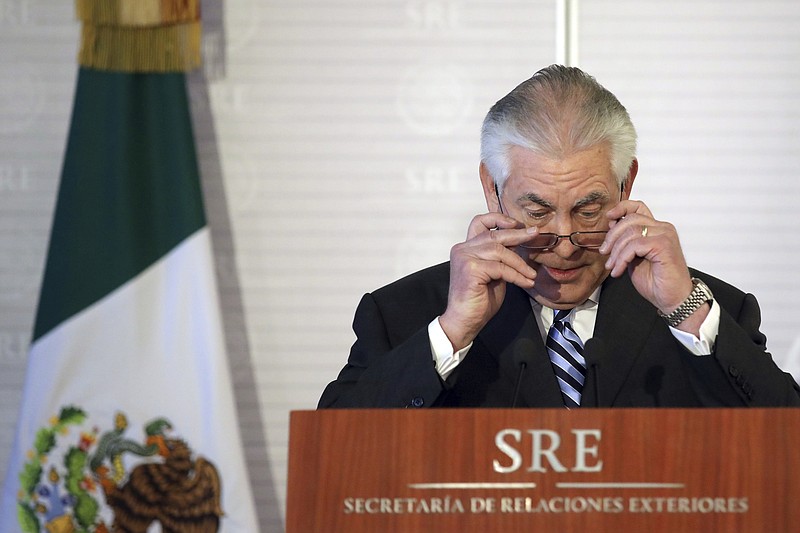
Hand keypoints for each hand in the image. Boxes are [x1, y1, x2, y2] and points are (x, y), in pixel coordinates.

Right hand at [439, 213, 537, 350]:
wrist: (464, 321)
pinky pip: (501, 268)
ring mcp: (465, 258)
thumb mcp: (494, 273)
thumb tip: (520, 245)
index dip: (498, 218)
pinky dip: (516, 275)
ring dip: (520, 263)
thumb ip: (501, 258)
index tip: (516, 223)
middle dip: (518, 234)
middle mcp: (462, 249)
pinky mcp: (470, 269)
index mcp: (466, 248)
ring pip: (500, 251)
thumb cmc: (478, 299)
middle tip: (535, 234)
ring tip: (531, 274)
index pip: (480, 222)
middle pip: (494, 234)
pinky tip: (525, 282)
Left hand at [599, 200, 694, 316]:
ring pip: (630, 232)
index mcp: (656, 229)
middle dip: (612, 237)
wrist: (672, 299)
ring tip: (613, 266)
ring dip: (616, 251)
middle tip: (605, 253)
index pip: (638, 207)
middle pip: (630, 219)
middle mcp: (663, 228)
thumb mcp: (634, 258)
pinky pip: (635, 246)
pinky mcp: (664, 245)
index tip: (608, 217)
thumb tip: (612, 225)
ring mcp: (665, 235)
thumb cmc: (656, 281)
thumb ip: (626, 242)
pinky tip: (619, 271)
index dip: (621, 208)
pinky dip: (622, 259)